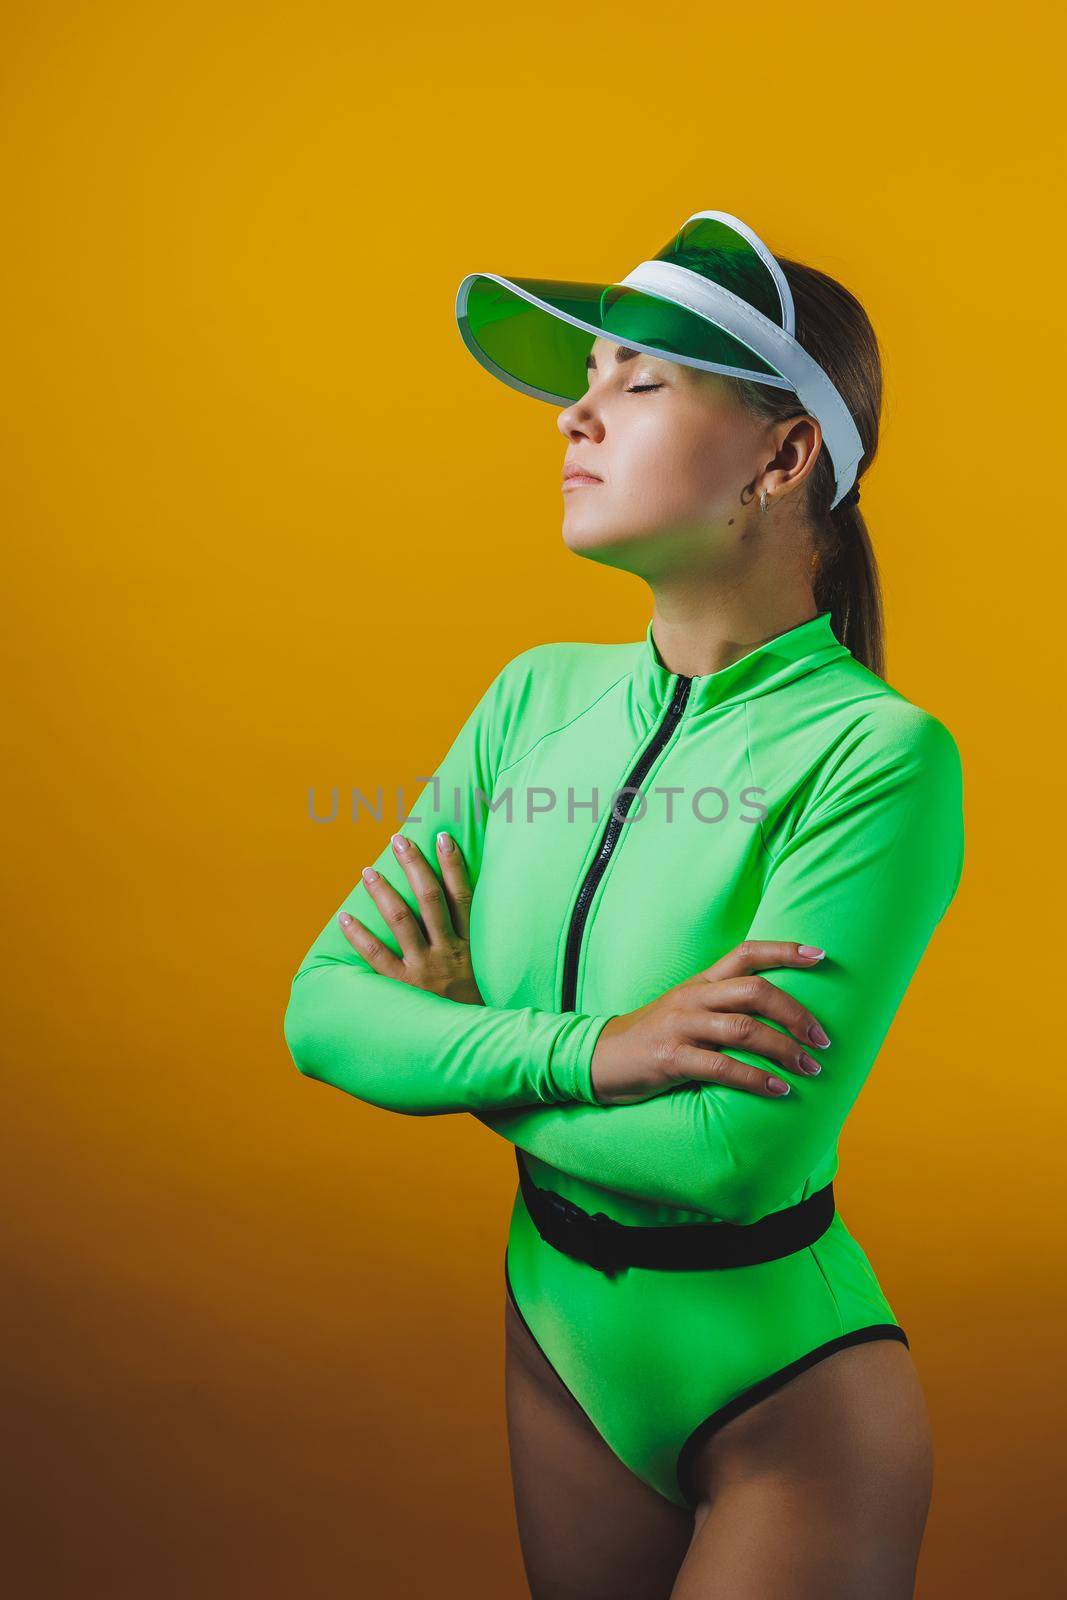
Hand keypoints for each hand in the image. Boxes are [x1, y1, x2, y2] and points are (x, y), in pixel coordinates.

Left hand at [338, 830, 483, 1004]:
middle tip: (398, 840)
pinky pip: (376, 957)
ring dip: (383, 892)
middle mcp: (447, 952)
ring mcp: (423, 969)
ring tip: (367, 871)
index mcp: (468, 945)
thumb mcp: (483, 975)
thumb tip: (456, 914)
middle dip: (414, 865)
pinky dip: (358, 935)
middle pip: (431, 898)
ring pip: (401, 920)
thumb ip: (468, 948)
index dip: (453, 864)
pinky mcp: (402, 988)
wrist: (473, 1048)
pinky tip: (343, 918)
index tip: (441, 836)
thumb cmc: (473, 1010)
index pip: (462, 896)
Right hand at [590, 940, 831, 1106]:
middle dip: (797, 1014)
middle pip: (755, 991)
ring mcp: (680, 1026)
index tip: (820, 955)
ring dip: (784, 1049)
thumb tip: (777, 1018)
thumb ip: (723, 1007)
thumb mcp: (687, 1011)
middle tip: (823, 1040)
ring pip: (744, 1028)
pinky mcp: (670, 1058)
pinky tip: (777, 1090)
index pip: (746, 953)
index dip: (784, 950)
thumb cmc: (653, 1038)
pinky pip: (721, 1066)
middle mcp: (693, 997)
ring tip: (810, 1068)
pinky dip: (755, 1079)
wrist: (599, 1059)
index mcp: (701, 982)